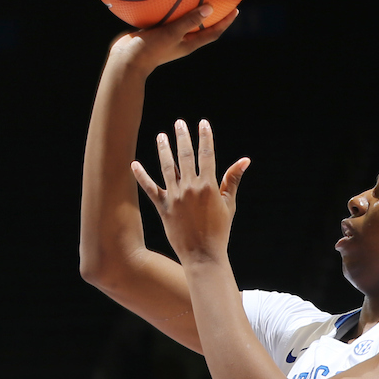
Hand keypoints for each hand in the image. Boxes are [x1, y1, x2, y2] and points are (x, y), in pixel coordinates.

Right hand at [109, 5, 238, 75]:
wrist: (126, 59)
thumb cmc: (151, 49)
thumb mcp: (172, 33)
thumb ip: (189, 20)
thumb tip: (210, 8)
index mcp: (189, 44)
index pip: (213, 33)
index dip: (226, 22)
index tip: (236, 10)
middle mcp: (181, 40)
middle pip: (202, 26)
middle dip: (212, 14)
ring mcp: (168, 36)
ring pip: (184, 20)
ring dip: (191, 8)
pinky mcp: (156, 31)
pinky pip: (167, 15)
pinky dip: (170, 5)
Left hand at [132, 119, 249, 263]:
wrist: (203, 255)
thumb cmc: (219, 231)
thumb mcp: (228, 204)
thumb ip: (232, 180)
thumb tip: (244, 160)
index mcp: (208, 186)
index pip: (207, 155)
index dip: (205, 137)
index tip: (202, 123)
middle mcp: (190, 188)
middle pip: (185, 156)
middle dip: (183, 137)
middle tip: (179, 123)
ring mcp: (175, 197)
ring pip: (168, 168)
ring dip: (164, 150)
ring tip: (161, 136)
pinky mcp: (163, 208)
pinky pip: (150, 189)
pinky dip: (141, 176)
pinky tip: (134, 164)